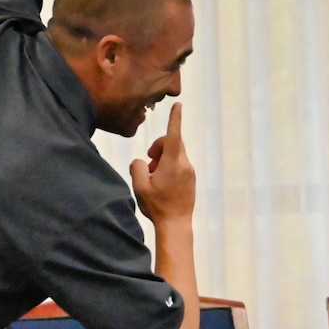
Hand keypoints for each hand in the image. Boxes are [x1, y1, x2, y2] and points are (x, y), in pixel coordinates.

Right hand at [130, 103, 196, 222]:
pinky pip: (179, 164)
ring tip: (154, 177)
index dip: (175, 118)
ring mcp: (190, 171)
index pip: (173, 134)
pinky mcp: (191, 178)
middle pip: (172, 143)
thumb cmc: (157, 206)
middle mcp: (184, 164)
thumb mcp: (139, 186)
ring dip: (163, 159)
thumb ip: (137, 167)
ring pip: (175, 154)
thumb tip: (141, 161)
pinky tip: (162, 183)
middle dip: (158, 147)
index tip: (178, 105)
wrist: (176, 224)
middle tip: (149, 163)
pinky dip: (169, 166)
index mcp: (172, 163)